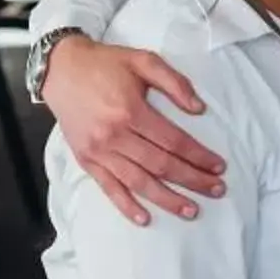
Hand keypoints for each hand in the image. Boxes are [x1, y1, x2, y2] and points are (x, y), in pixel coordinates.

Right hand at [41, 35, 224, 223]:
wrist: (60, 69)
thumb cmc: (105, 64)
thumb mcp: (144, 60)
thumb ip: (174, 82)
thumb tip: (199, 109)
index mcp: (131, 111)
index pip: (174, 142)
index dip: (199, 156)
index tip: (219, 166)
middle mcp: (114, 136)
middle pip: (161, 165)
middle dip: (192, 180)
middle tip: (217, 190)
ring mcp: (98, 151)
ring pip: (139, 182)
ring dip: (167, 199)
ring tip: (191, 211)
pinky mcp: (86, 160)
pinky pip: (109, 188)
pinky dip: (126, 206)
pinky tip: (145, 219)